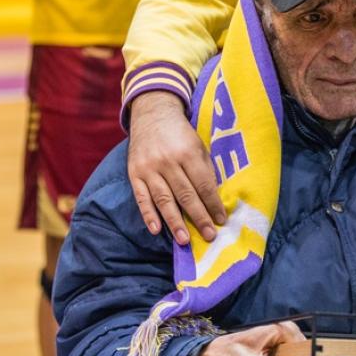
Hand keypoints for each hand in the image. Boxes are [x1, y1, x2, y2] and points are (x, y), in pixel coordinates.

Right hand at [127, 90, 226, 241]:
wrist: (152, 115)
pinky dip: (148, 215)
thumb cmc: (181, 134)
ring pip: (164, 200)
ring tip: (185, 240)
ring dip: (175, 222)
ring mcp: (149, 168)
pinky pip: (141, 198)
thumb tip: (214, 198)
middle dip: (198, 217)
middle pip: (186, 195)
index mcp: (188, 153)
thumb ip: (206, 169)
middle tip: (209, 236)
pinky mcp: (134, 174)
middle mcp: (168, 161)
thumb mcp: (199, 145)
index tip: (222, 220)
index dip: (213, 204)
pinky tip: (156, 230)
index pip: (203, 184)